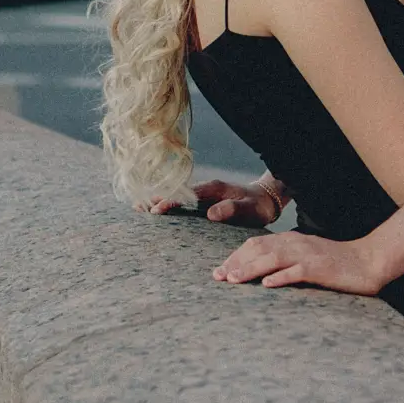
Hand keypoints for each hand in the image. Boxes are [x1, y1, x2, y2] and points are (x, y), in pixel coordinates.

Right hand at [143, 177, 284, 225]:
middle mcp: (206, 189)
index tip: (156, 211)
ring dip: (159, 200)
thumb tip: (211, 214)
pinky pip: (183, 202)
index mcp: (214, 189)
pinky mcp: (205, 201)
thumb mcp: (250, 209)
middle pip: (177, 192)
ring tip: (138, 207)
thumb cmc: (259, 206)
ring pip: (177, 196)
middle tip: (136, 207)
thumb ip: (232, 209)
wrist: (267, 198)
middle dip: (157, 199)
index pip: (187, 195)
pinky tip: (157, 210)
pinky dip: (169, 204)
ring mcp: (204, 194)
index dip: (171, 202)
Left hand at [212, 229, 384, 294]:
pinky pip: (297, 271)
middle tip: (217, 277)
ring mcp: (307, 255)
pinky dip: (281, 277)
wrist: (369, 260)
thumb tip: (263, 274)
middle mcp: (296, 243)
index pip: (256, 243)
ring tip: (233, 280)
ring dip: (250, 269)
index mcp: (291, 240)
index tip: (220, 270)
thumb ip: (287, 262)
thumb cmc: (338, 264)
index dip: (236, 256)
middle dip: (235, 262)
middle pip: (258, 248)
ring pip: (272, 258)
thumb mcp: (307, 258)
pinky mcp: (320, 268)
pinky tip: (267, 285)